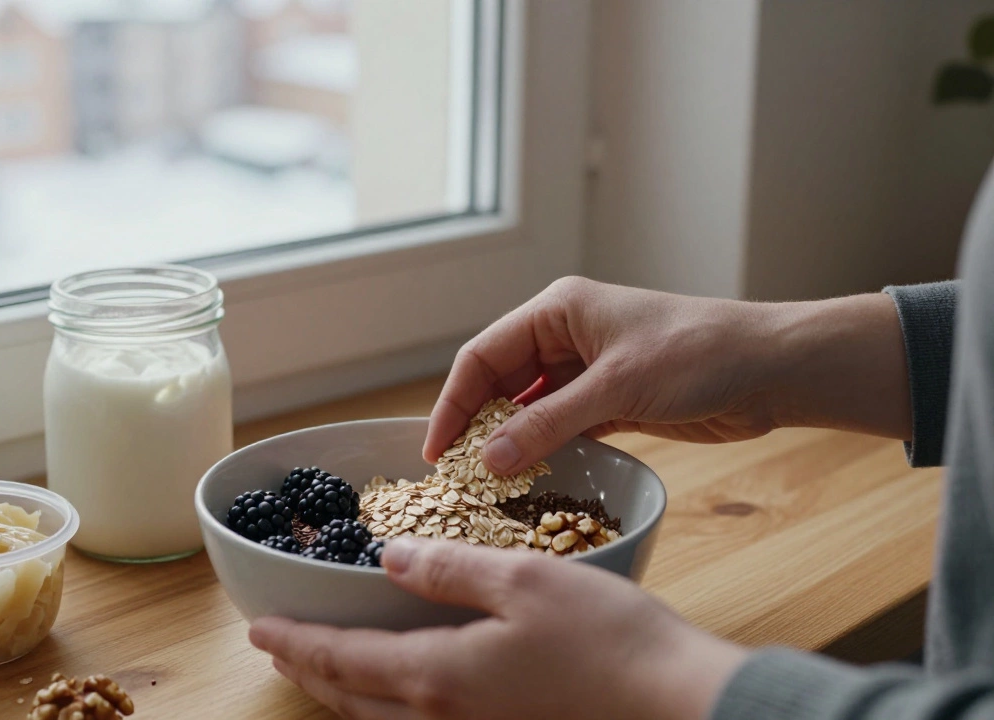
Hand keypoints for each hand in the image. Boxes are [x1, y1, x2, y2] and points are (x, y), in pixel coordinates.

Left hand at [249, 538, 746, 719]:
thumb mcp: (523, 579)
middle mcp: (446, 715)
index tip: (258, 630)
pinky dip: (386, 704)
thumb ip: (449, 568)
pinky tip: (400, 686)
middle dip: (310, 673)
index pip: (343, 659)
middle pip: (352, 699)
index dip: (296, 644)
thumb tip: (391, 559)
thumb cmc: (607, 638)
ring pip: (382, 719)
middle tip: (280, 650)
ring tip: (325, 668)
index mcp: (439, 674)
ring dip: (343, 693)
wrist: (676, 702)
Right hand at [425, 277, 910, 474]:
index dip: (453, 402)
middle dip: (477, 424)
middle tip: (456, 474)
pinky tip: (530, 477)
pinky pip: (561, 426)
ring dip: (510, 441)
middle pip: (500, 382)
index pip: (483, 356)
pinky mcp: (611, 401)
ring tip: (487, 483)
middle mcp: (566, 335)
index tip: (435, 451)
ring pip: (529, 408)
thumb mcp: (617, 387)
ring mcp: (588, 369)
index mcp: (558, 311)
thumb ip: (550, 423)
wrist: (772, 369)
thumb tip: (488, 459)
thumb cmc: (698, 354)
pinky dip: (545, 448)